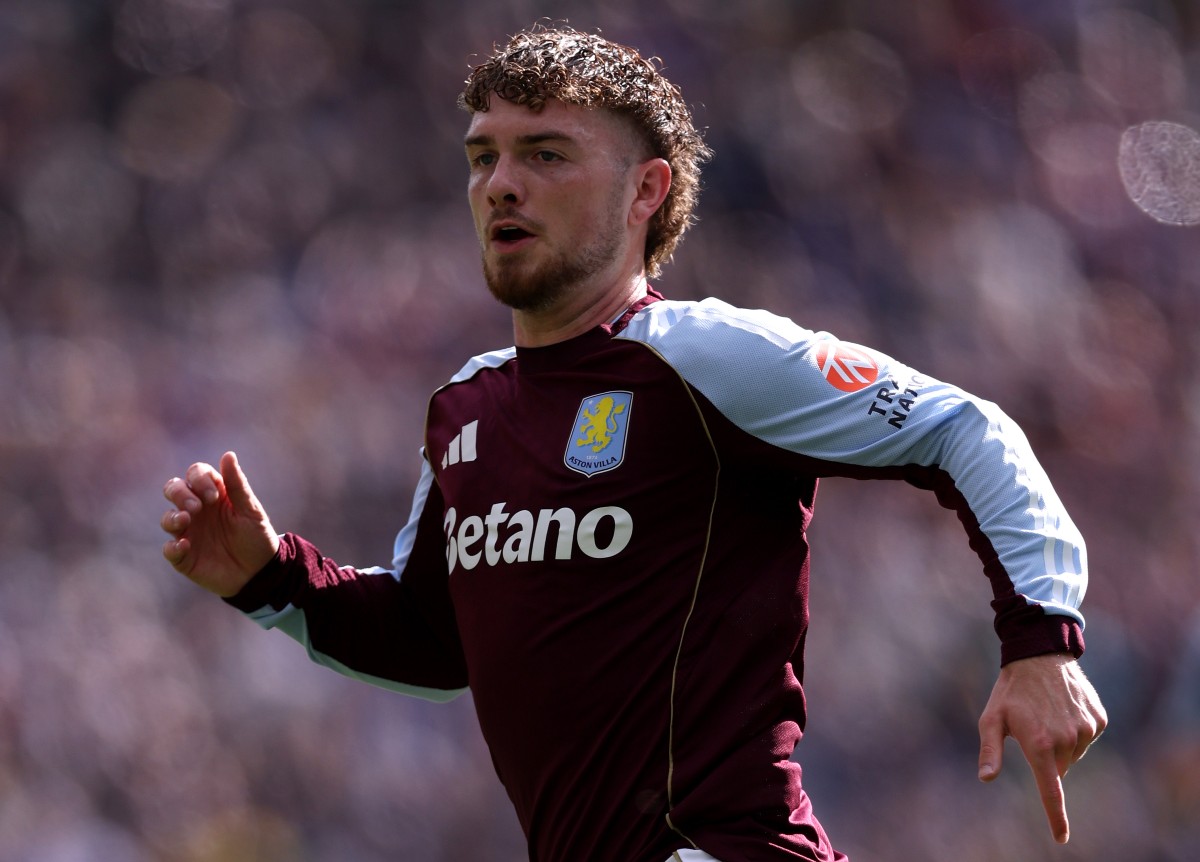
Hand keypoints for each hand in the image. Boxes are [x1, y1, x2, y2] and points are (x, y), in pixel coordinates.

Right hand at [161, 451, 279, 597]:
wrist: (261, 572)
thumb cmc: (257, 536)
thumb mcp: (251, 510)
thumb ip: (237, 484)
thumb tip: (228, 454)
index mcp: (213, 494)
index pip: (195, 474)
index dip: (199, 479)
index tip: (214, 496)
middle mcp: (196, 510)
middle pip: (174, 490)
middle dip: (179, 493)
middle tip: (196, 507)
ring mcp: (188, 532)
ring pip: (167, 518)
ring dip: (172, 517)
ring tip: (185, 520)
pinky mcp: (184, 556)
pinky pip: (169, 549)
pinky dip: (173, 546)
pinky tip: (184, 546)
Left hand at [977, 652, 1106, 843]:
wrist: (1041, 654)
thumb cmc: (1011, 690)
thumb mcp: (992, 718)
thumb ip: (990, 751)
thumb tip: (985, 778)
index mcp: (1040, 744)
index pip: (1051, 790)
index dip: (1056, 816)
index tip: (1061, 837)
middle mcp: (1067, 740)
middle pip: (1060, 769)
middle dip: (1047, 757)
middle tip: (1033, 727)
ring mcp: (1086, 730)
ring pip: (1074, 754)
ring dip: (1062, 743)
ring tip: (1048, 713)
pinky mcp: (1099, 719)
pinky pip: (1088, 737)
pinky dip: (1076, 730)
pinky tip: (1064, 708)